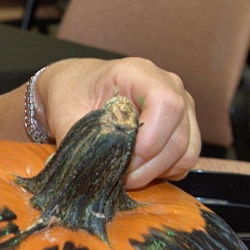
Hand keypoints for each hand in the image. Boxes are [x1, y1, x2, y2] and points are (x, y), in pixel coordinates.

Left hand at [36, 58, 199, 189]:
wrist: (77, 87)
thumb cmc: (73, 92)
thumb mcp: (64, 111)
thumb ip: (75, 138)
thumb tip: (79, 170)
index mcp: (140, 73)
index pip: (166, 104)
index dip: (150, 139)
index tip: (125, 158)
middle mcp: (169, 86)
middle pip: (179, 135)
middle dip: (147, 165)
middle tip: (116, 176)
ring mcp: (182, 107)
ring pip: (185, 152)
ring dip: (155, 172)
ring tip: (123, 175)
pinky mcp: (183, 128)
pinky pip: (185, 160)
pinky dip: (163, 172)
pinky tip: (136, 170)